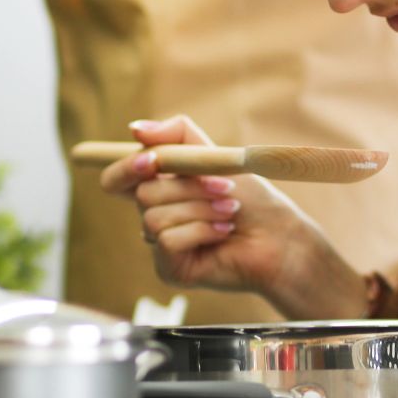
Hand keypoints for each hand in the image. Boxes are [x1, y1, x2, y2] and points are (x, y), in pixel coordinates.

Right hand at [98, 115, 365, 318]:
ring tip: (230, 210)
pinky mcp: (170, 269)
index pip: (117, 178)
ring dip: (200, 209)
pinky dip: (202, 230)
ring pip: (154, 218)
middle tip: (225, 188)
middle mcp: (154, 216)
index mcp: (159, 188)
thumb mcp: (214, 156)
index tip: (152, 160)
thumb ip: (177, 135)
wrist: (280, 236)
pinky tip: (224, 232)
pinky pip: (168, 241)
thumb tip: (135, 129)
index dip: (125, 167)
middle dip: (188, 186)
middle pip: (142, 193)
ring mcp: (160, 244)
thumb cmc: (252, 198)